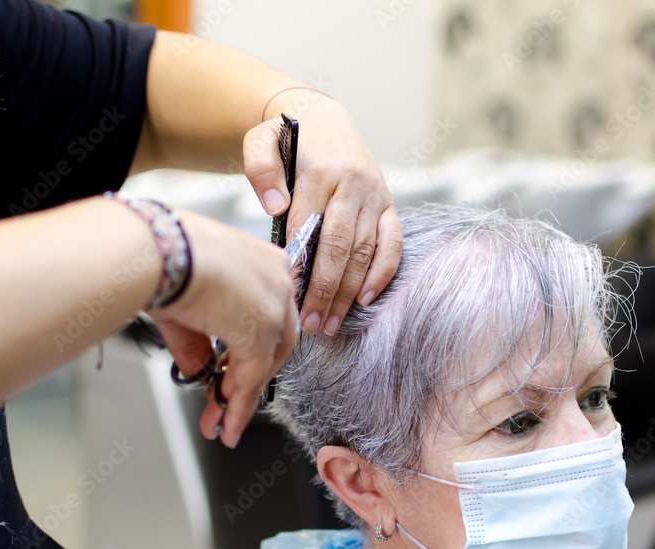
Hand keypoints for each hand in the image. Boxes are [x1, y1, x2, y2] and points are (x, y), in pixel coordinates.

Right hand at [148, 207, 298, 447]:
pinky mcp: (262, 330)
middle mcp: (278, 279)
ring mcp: (275, 304)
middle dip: (245, 377)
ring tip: (221, 422)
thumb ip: (199, 342)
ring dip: (240, 397)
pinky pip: (253, 377)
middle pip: (273, 341)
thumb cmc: (163, 257)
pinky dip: (239, 405)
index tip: (229, 374)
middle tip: (223, 402)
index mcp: (265, 262)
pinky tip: (226, 423)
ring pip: (265, 361)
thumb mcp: (186, 304)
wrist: (158, 249)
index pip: (266, 316)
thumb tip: (200, 370)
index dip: (246, 351)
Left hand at [243, 91, 402, 335]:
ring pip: (365, 251)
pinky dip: (383, 272)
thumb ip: (261, 169)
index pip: (308, 227)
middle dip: (324, 290)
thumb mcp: (261, 140)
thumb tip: (276, 206)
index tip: (285, 296)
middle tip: (310, 324)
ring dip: (348, 291)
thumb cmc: (287, 138)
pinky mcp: (388, 204)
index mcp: (322, 171)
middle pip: (340, 246)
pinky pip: (393, 243)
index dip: (297, 265)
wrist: (322, 118)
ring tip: (330, 323)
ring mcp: (376, 196)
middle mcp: (354, 184)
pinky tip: (365, 299)